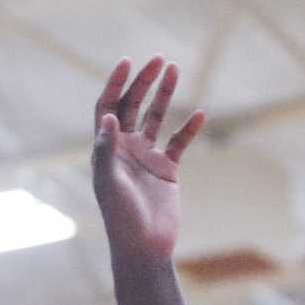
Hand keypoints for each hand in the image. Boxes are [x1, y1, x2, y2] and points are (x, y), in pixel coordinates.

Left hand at [92, 57, 203, 262]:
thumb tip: (107, 117)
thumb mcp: (108, 182)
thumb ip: (106, 150)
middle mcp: (124, 149)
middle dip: (143, 82)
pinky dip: (189, 128)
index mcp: (105, 149)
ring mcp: (146, 158)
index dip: (115, 84)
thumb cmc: (119, 217)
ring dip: (164, 95)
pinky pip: (179, 142)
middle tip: (158, 59)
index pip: (107, 108)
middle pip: (132, 106)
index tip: (128, 63)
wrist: (143, 245)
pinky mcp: (167, 170)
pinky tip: (199, 114)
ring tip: (174, 69)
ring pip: (156, 118)